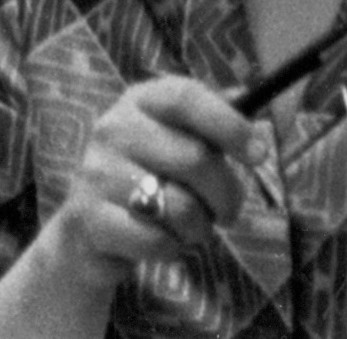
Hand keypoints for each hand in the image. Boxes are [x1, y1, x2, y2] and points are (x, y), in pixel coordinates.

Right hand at [28, 75, 257, 302]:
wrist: (88, 230)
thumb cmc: (147, 177)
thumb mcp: (174, 140)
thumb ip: (210, 123)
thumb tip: (251, 104)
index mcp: (139, 101)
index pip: (186, 97)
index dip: (228, 124)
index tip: (259, 155)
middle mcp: (113, 128)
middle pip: (195, 158)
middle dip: (226, 194)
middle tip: (227, 210)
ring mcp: (97, 172)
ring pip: (181, 206)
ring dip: (200, 227)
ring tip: (190, 226)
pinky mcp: (89, 217)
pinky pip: (157, 241)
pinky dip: (172, 248)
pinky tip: (162, 240)